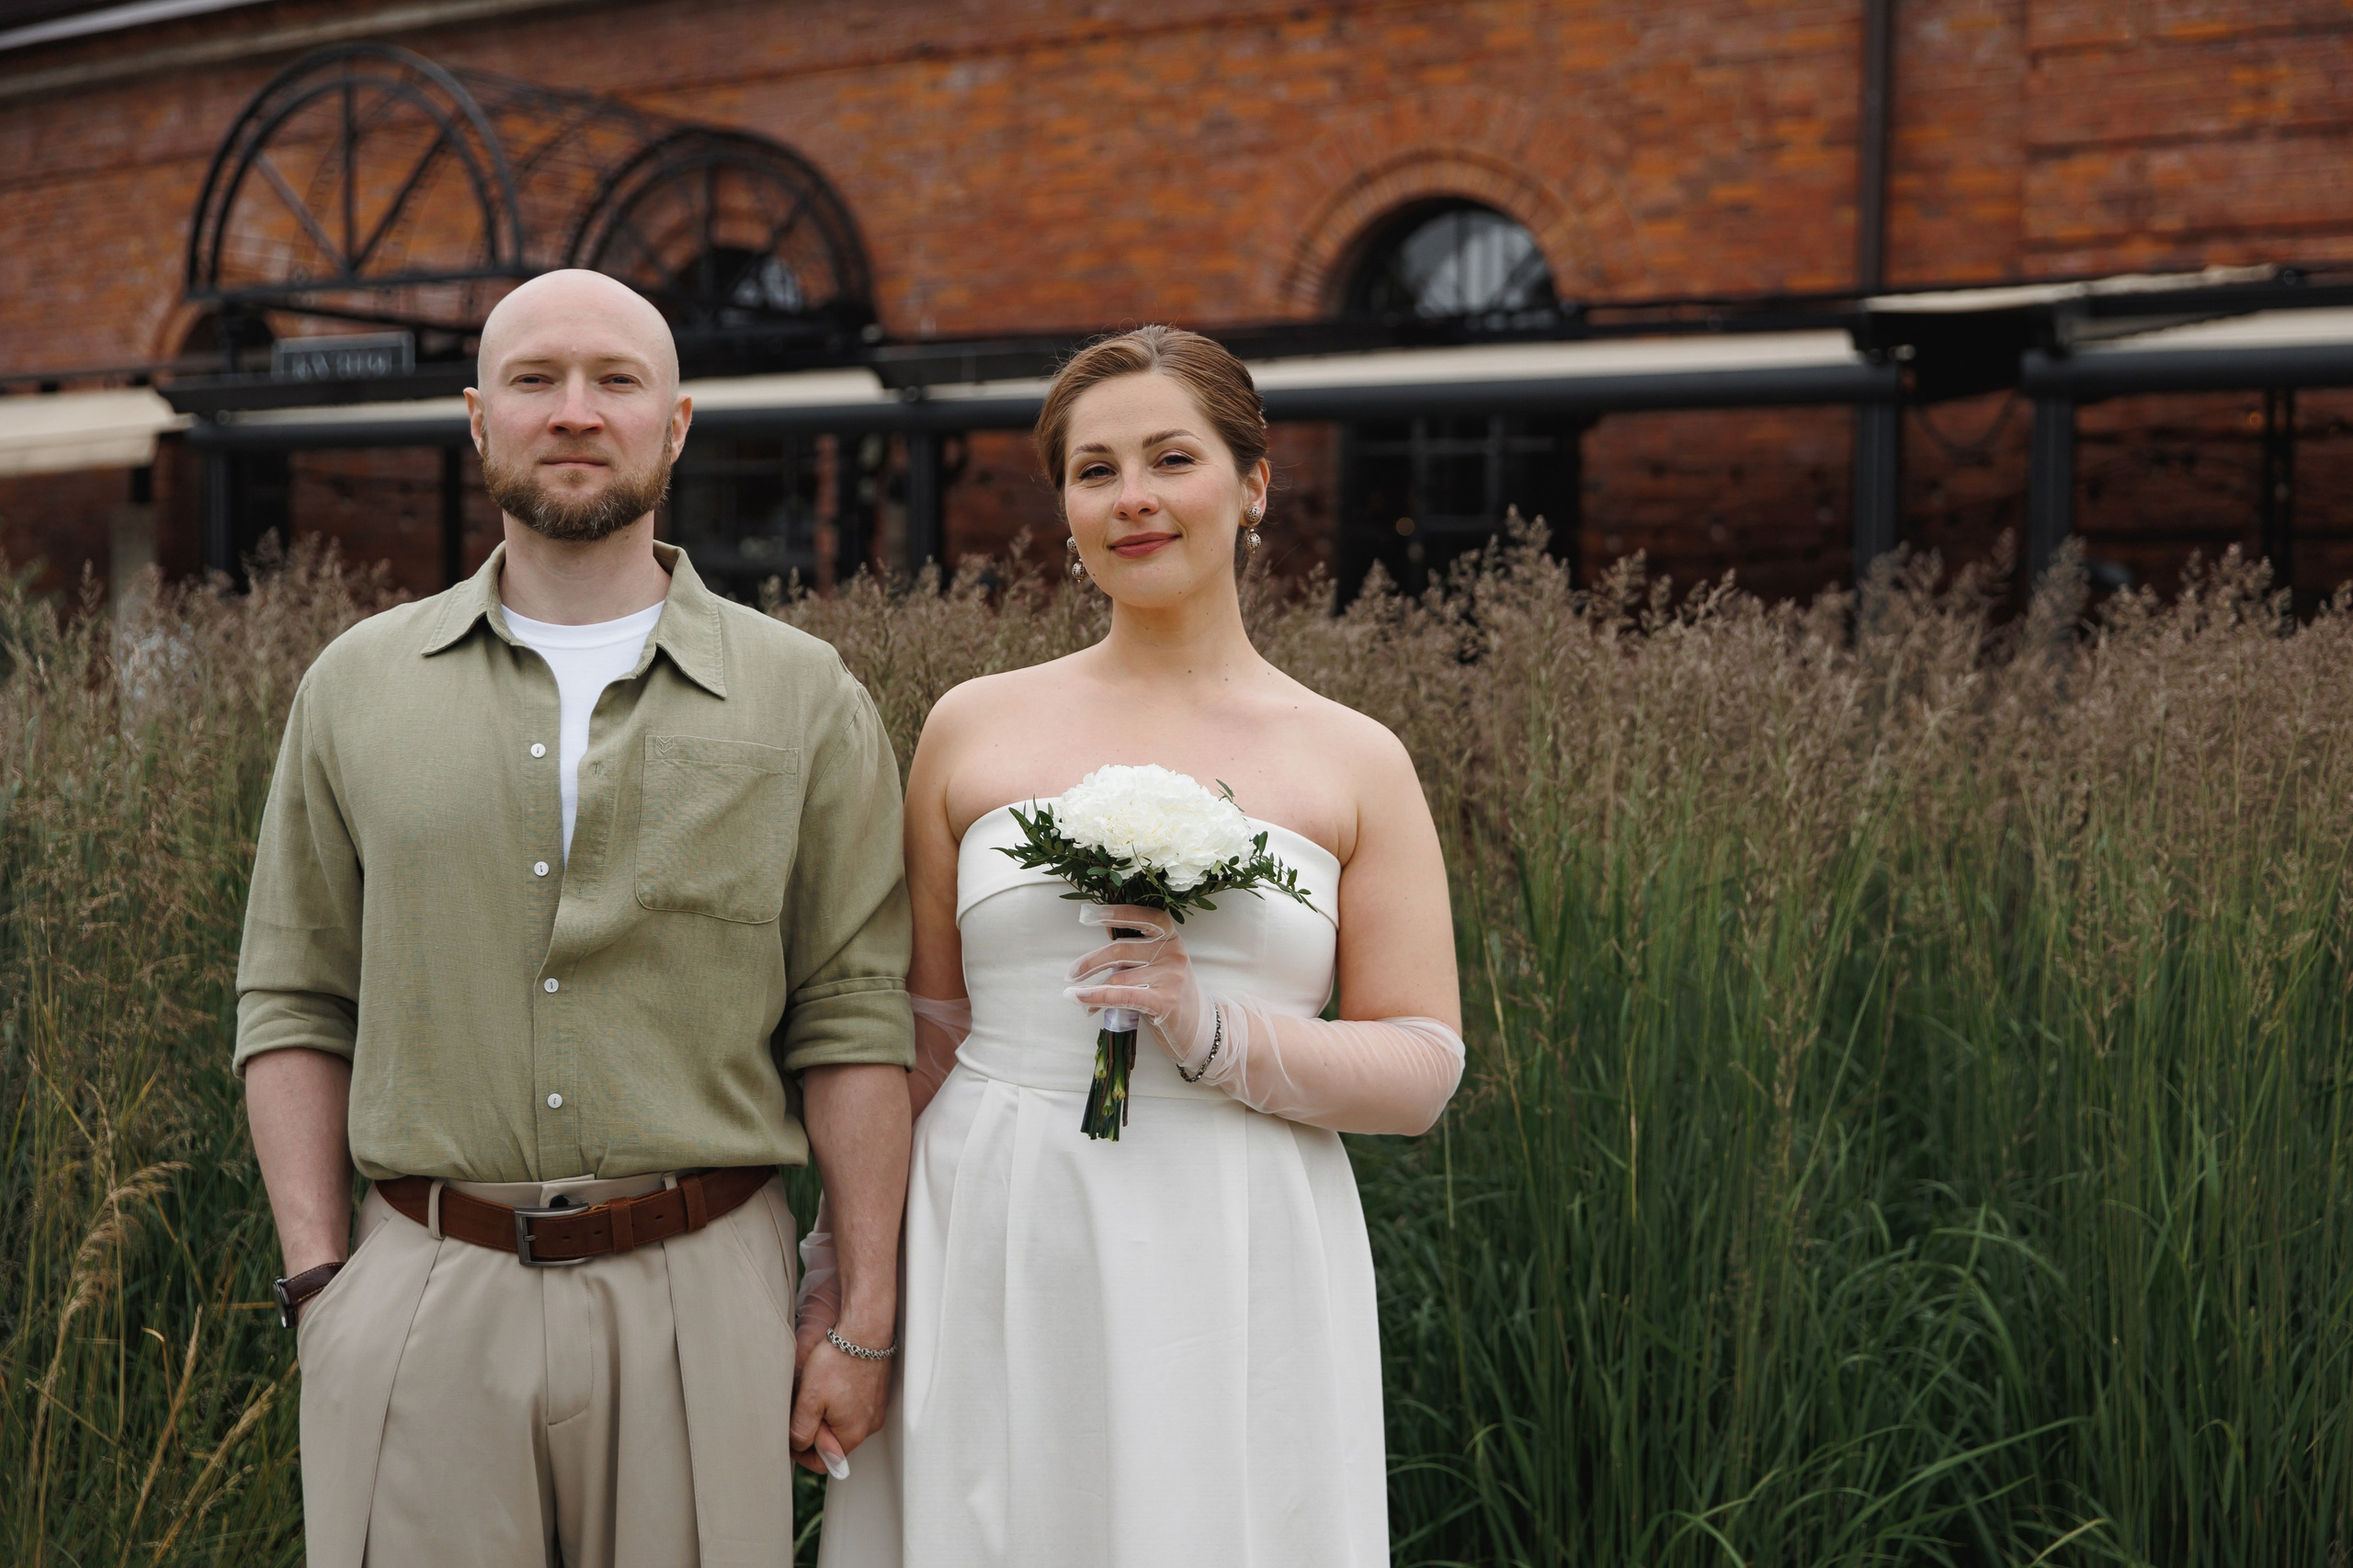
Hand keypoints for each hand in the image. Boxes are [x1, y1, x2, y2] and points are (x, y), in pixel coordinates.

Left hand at [789, 1328, 891, 1474]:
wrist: (864, 1330)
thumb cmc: (837, 1362)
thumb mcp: (809, 1400)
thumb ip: (802, 1432)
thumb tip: (800, 1448)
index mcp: (853, 1433)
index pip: (825, 1463)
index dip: (803, 1454)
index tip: (790, 1438)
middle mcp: (869, 1425)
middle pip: (835, 1442)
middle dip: (815, 1430)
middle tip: (802, 1406)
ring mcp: (876, 1407)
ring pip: (844, 1422)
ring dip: (827, 1414)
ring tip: (816, 1390)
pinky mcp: (877, 1391)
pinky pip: (855, 1406)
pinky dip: (840, 1400)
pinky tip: (831, 1381)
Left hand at [1065, 905, 1218, 1070]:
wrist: (1199, 1027)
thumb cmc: (1170, 993)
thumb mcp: (1160, 964)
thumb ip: (1137, 951)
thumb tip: (1103, 937)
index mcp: (1172, 938)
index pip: (1146, 917)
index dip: (1118, 913)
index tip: (1091, 914)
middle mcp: (1173, 953)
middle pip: (1121, 950)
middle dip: (1091, 961)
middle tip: (1071, 972)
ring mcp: (1170, 977)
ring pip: (1118, 977)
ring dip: (1091, 988)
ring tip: (1078, 996)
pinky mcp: (1164, 1001)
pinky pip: (1122, 995)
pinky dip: (1096, 997)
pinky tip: (1080, 999)